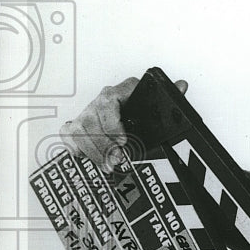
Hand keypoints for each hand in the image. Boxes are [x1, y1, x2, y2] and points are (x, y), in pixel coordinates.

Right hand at [60, 76, 187, 171]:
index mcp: (120, 92)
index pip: (108, 101)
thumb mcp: (157, 105)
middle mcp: (101, 101)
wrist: (128, 115)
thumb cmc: (142, 111)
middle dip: (104, 144)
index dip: (112, 122)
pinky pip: (68, 133)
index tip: (123, 141)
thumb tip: (181, 85)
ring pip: (80, 128)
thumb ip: (169, 96)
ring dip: (94, 150)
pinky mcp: (77, 125)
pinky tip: (88, 156)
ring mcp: (87, 112)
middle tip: (117, 159)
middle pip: (92, 119)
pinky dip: (76, 146)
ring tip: (108, 164)